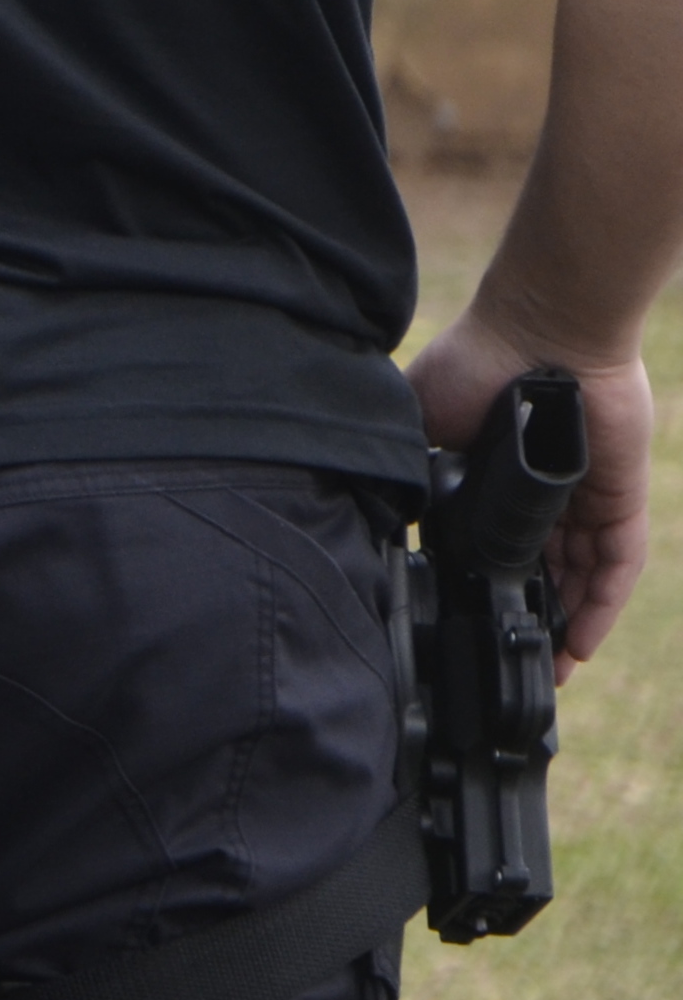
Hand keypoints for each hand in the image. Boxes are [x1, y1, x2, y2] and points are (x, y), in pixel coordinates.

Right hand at [409, 312, 652, 675]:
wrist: (536, 329)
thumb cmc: (475, 360)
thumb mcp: (421, 420)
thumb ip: (411, 466)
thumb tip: (380, 511)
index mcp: (505, 476)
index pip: (504, 546)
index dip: (491, 587)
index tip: (469, 625)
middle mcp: (552, 495)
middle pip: (549, 573)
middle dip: (534, 621)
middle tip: (516, 666)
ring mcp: (590, 499)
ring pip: (584, 579)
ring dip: (569, 626)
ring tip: (546, 669)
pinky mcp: (621, 498)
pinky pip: (616, 566)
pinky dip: (600, 606)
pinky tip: (579, 643)